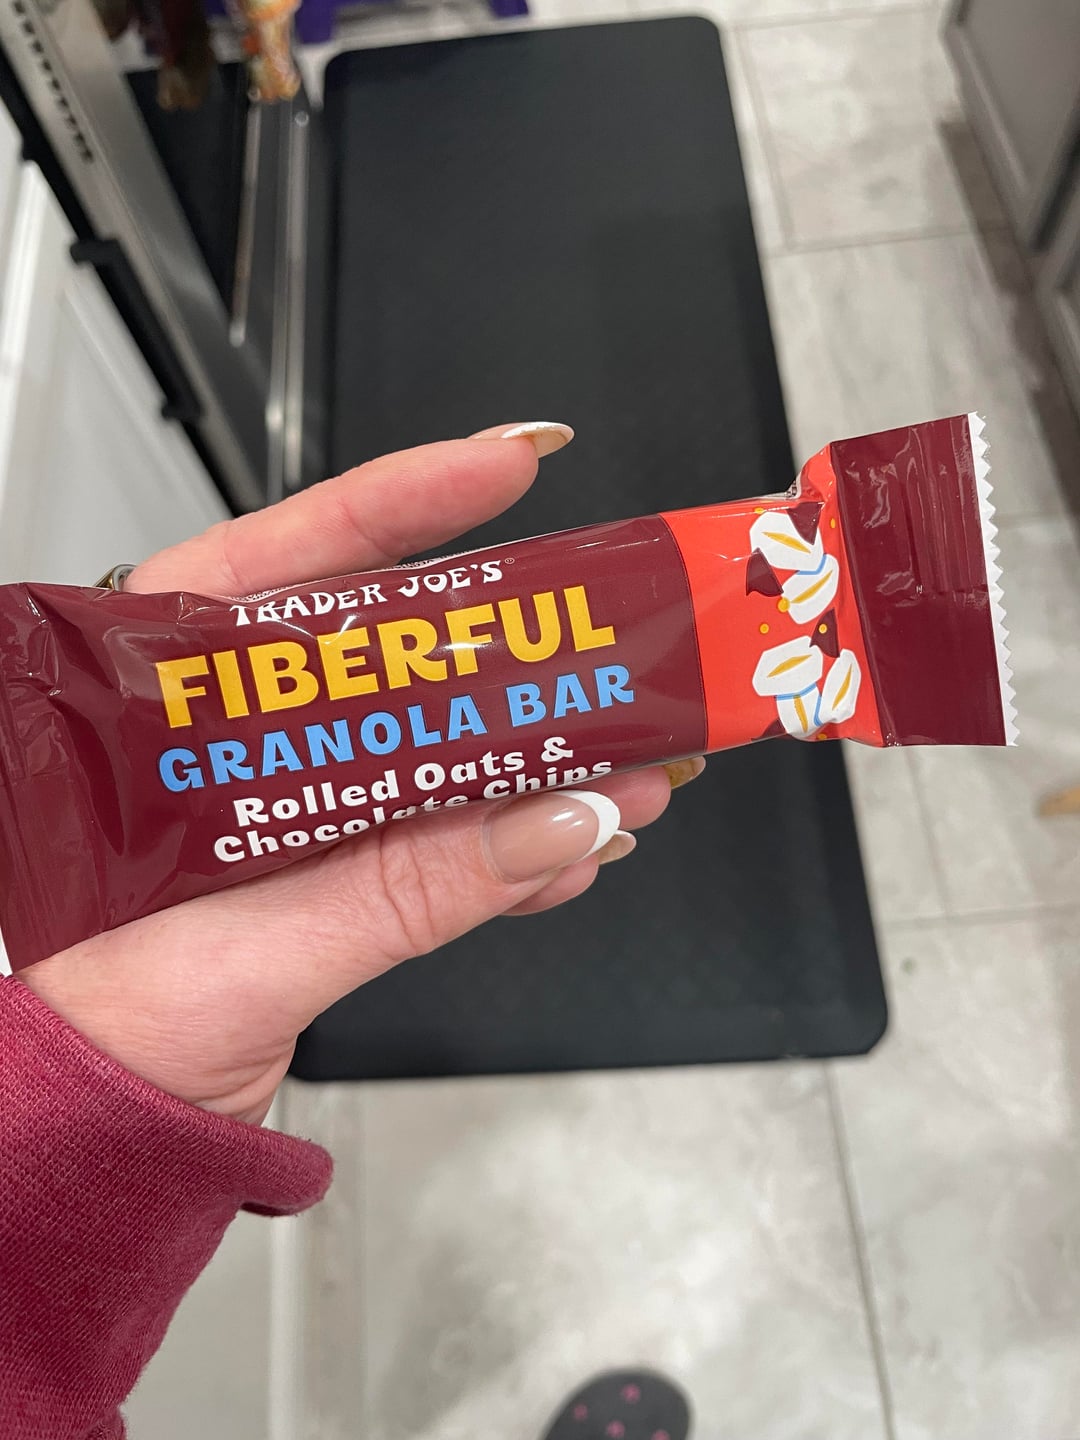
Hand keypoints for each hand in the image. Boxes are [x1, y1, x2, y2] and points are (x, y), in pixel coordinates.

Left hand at [21, 429, 701, 1125]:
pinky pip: (447, 832)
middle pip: (398, 649)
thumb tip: (550, 821)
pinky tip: (577, 842)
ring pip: (439, 742)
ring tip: (629, 760)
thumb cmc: (108, 1017)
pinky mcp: (339, 862)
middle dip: (517, 651)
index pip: (296, 556)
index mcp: (173, 700)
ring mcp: (300, 795)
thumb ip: (409, 883)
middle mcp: (244, 733)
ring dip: (544, 757)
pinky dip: (518, 840)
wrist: (106, 1122)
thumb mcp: (261, 942)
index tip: (509, 464)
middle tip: (610, 636)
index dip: (411, 499)